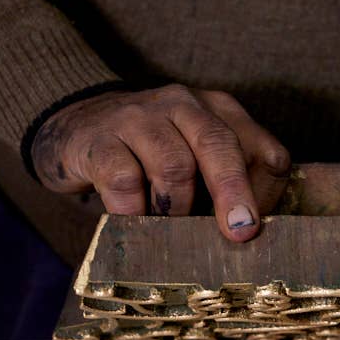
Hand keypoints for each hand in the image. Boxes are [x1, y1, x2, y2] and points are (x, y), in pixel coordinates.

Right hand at [31, 85, 290, 241]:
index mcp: (217, 111)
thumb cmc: (149, 155)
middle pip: (218, 144)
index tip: (257, 229)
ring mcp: (138, 118)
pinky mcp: (99, 141)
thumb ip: (225, 184)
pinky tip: (135, 224)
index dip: (264, 192)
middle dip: (233, 192)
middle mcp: (182, 105)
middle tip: (240, 232)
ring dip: (178, 208)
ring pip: (173, 164)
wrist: (75, 125)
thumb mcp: (195, 157)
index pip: (260, 148)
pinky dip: (134, 211)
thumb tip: (247, 235)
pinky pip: (123, 179)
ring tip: (172, 231)